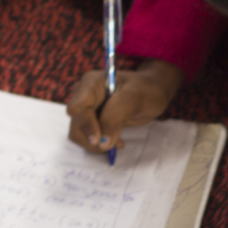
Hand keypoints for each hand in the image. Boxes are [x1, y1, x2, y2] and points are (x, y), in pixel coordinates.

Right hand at [67, 60, 183, 153]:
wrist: (152, 92)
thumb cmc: (146, 90)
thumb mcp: (135, 99)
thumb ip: (115, 117)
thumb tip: (101, 142)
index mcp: (91, 83)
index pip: (77, 108)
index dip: (86, 125)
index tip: (100, 138)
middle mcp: (84, 95)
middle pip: (76, 123)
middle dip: (92, 138)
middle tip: (116, 143)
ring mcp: (87, 108)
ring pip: (78, 133)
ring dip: (96, 144)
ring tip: (119, 143)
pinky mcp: (92, 120)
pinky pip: (87, 137)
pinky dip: (100, 144)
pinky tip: (117, 142)